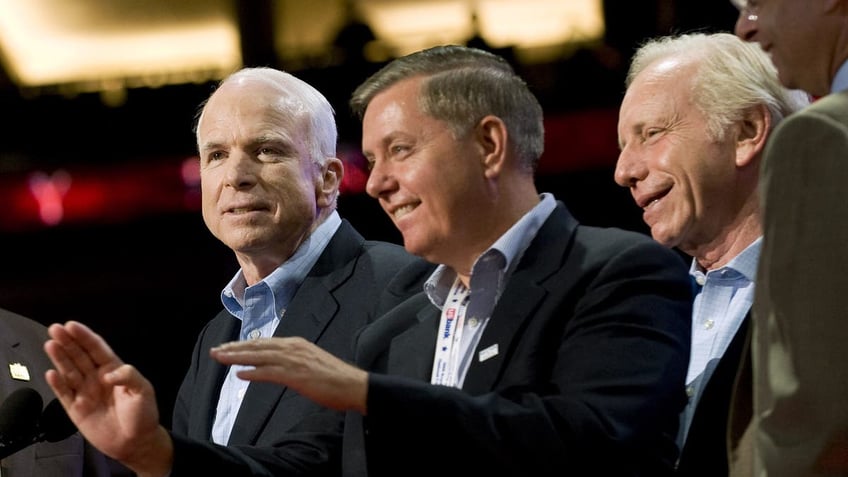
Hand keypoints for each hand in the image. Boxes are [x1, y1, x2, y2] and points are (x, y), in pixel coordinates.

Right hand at [43, 321, 172, 476]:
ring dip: (59, 358)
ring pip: (69, 371)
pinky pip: (64, 394)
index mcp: (114, 369)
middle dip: (67, 342)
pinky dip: (57, 384)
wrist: (136, 442)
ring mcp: (85, 392)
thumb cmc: (143, 414)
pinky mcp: (76, 409)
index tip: (71, 325)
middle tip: (54, 329)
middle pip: (79, 356)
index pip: (96, 348)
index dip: (84, 336)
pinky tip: (51, 373)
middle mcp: (96, 378)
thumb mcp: (143, 390)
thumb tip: (108, 374)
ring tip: (50, 344)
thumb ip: (128, 376)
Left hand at [211, 336, 368, 413]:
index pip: (265, 343)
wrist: (353, 385)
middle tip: (216, 351)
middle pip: (257, 346)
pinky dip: (253, 372)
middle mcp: (293, 348)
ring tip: (220, 358)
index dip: (244, 345)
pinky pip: (269, 372)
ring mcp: (294, 361)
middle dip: (234, 348)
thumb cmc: (335, 378)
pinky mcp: (296, 375)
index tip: (228, 347)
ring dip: (237, 357)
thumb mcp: (311, 363)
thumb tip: (276, 366)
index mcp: (297, 344)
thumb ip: (293, 362)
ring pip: (259, 356)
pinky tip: (240, 374)